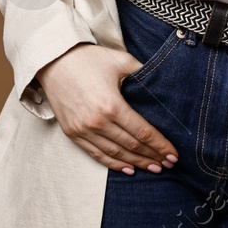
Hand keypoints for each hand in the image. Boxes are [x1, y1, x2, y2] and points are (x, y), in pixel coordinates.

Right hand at [35, 44, 178, 175]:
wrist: (53, 60)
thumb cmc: (88, 58)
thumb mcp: (120, 60)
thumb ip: (142, 72)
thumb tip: (161, 82)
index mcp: (112, 105)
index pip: (142, 132)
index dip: (160, 145)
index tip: (173, 154)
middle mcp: (97, 122)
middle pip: (131, 146)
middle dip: (152, 156)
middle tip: (168, 164)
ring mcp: (83, 130)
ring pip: (116, 154)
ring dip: (137, 163)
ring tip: (153, 168)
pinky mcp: (72, 133)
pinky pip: (96, 154)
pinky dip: (114, 164)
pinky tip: (129, 169)